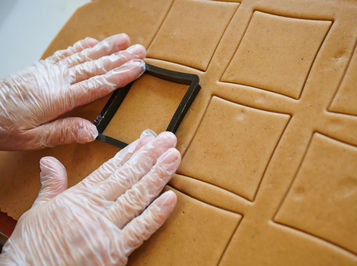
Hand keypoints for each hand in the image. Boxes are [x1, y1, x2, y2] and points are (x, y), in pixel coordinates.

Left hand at [0, 33, 145, 149]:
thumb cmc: (3, 125)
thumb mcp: (32, 138)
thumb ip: (63, 132)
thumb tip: (92, 131)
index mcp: (58, 98)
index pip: (97, 85)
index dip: (120, 76)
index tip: (137, 68)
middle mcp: (57, 80)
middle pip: (95, 66)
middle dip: (120, 58)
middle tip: (140, 51)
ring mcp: (50, 71)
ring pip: (84, 56)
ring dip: (106, 48)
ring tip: (124, 40)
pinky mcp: (42, 68)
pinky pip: (66, 54)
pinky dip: (81, 47)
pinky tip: (92, 42)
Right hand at [0, 131, 179, 264]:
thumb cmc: (31, 247)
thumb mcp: (37, 210)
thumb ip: (51, 184)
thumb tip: (49, 161)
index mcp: (80, 197)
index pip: (111, 169)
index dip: (131, 153)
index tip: (145, 140)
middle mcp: (95, 209)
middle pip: (129, 177)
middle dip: (151, 156)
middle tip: (167, 140)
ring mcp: (106, 229)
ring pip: (138, 197)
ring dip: (158, 175)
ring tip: (173, 157)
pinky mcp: (114, 251)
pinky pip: (140, 230)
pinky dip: (157, 214)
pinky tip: (171, 197)